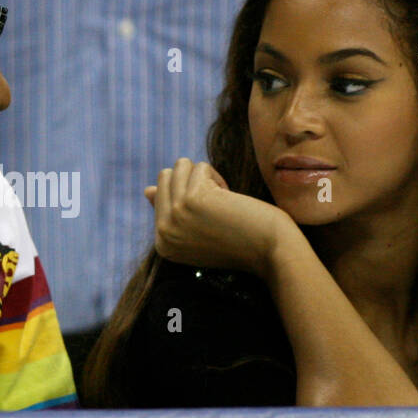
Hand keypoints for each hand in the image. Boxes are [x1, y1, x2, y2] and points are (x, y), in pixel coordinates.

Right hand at [144, 157, 293, 276]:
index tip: (210, 219)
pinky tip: (230, 199)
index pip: (159, 196)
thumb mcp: (197, 231)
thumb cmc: (240, 241)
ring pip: (180, 167)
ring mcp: (174, 215)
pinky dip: (218, 177)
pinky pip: (200, 167)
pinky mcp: (191, 200)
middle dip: (193, 181)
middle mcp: (163, 232)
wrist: (270, 250)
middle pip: (166, 177)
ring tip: (222, 200)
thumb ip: (170, 212)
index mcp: (162, 244)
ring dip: (205, 177)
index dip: (189, 196)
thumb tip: (147, 190)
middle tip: (216, 206)